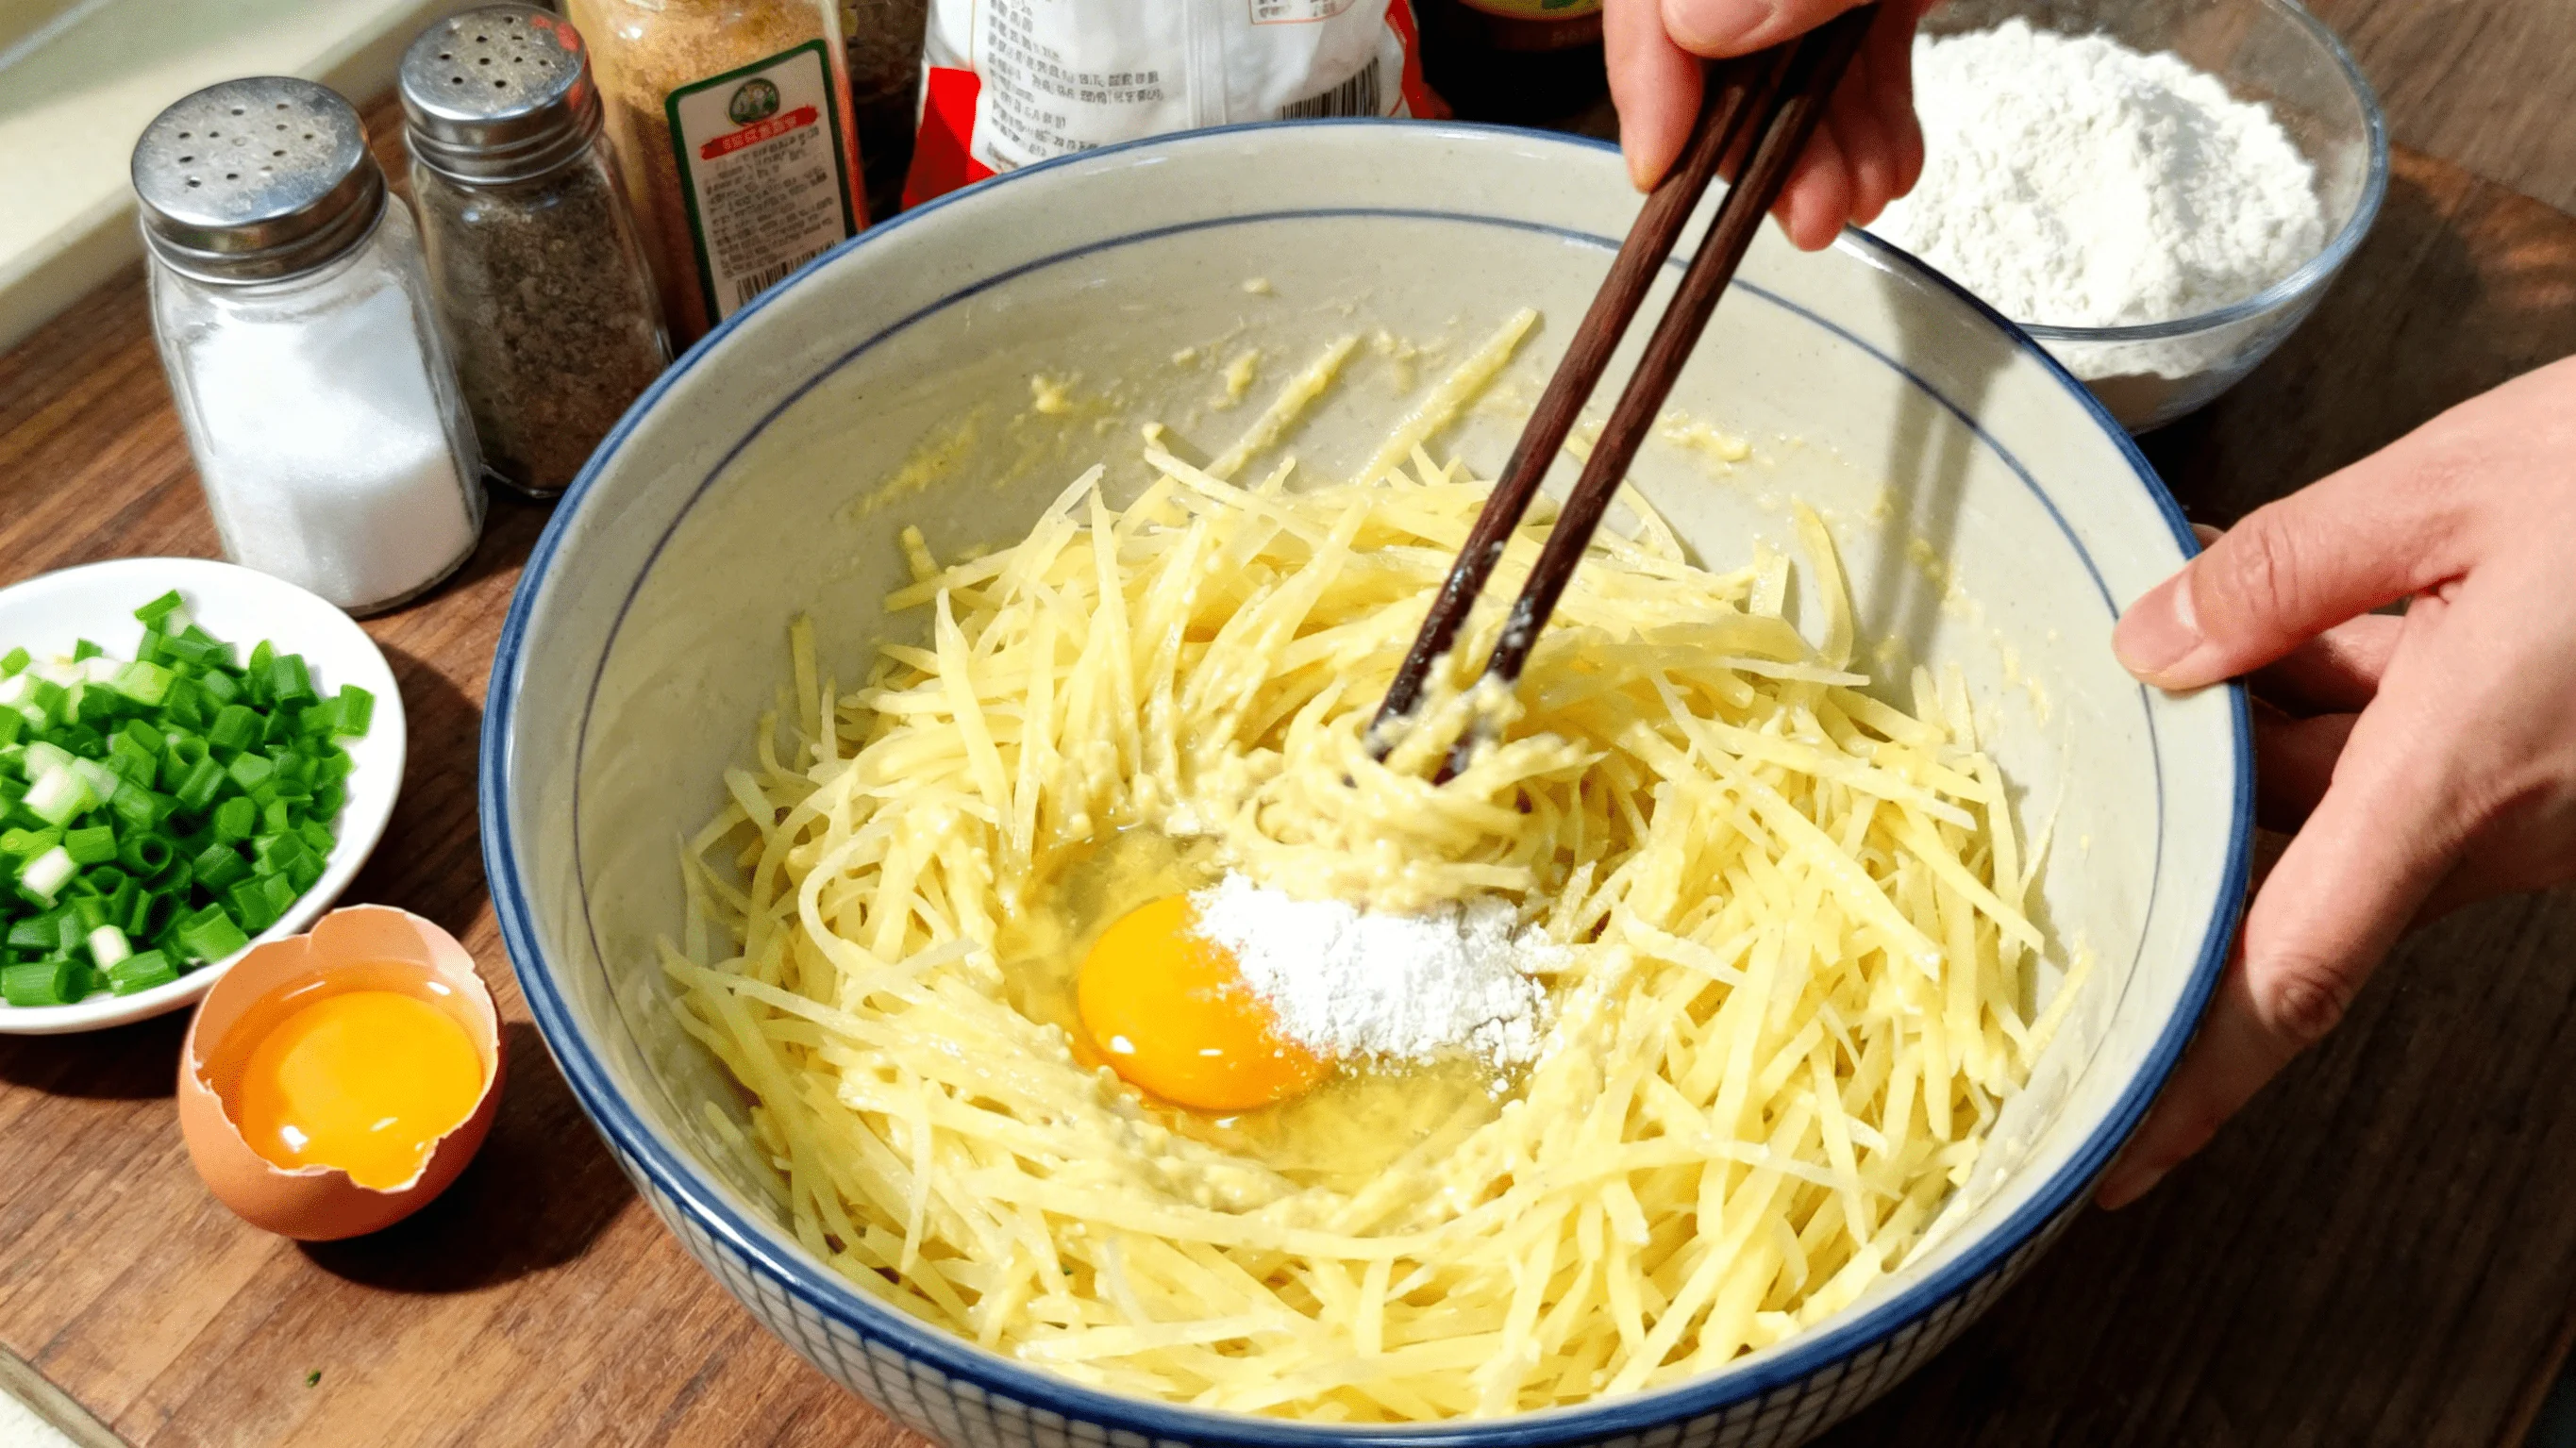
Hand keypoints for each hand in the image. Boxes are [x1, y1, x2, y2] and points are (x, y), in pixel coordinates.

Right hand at [1602, 0, 1933, 249]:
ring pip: (1794, 59)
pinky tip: (1890, 165)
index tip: (1657, 172)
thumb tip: (1693, 25)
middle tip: (1807, 218)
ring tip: (1863, 202)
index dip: (1645, 83)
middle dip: (1760, 141)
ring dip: (1825, 145)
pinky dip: (1870, 109)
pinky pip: (1858, 48)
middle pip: (1719, 46)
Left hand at [2095, 356, 2575, 1209]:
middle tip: (2098, 709)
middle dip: (2191, 786)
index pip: (2286, 976)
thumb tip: (2151, 645)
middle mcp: (2496, 827)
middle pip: (2286, 859)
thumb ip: (2283, 572)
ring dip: (2264, 706)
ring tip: (2196, 591)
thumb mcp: (2455, 486)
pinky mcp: (2557, 765)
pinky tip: (2291, 594)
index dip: (2191, 1080)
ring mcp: (2535, 805)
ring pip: (2339, 789)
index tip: (2115, 1160)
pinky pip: (2407, 748)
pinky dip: (2338, 675)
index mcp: (2451, 787)